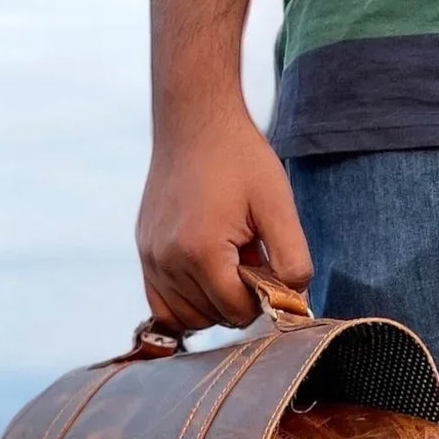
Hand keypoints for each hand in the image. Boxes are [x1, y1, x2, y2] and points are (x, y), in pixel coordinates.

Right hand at [137, 107, 312, 331]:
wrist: (195, 121)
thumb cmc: (240, 158)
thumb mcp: (278, 204)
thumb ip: (293, 259)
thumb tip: (294, 303)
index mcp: (202, 251)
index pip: (238, 311)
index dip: (261, 296)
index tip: (266, 261)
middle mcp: (168, 261)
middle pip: (215, 317)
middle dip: (239, 297)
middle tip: (247, 253)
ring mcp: (151, 259)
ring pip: (190, 318)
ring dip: (215, 301)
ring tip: (227, 258)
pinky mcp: (144, 254)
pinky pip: (164, 307)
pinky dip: (188, 304)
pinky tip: (206, 278)